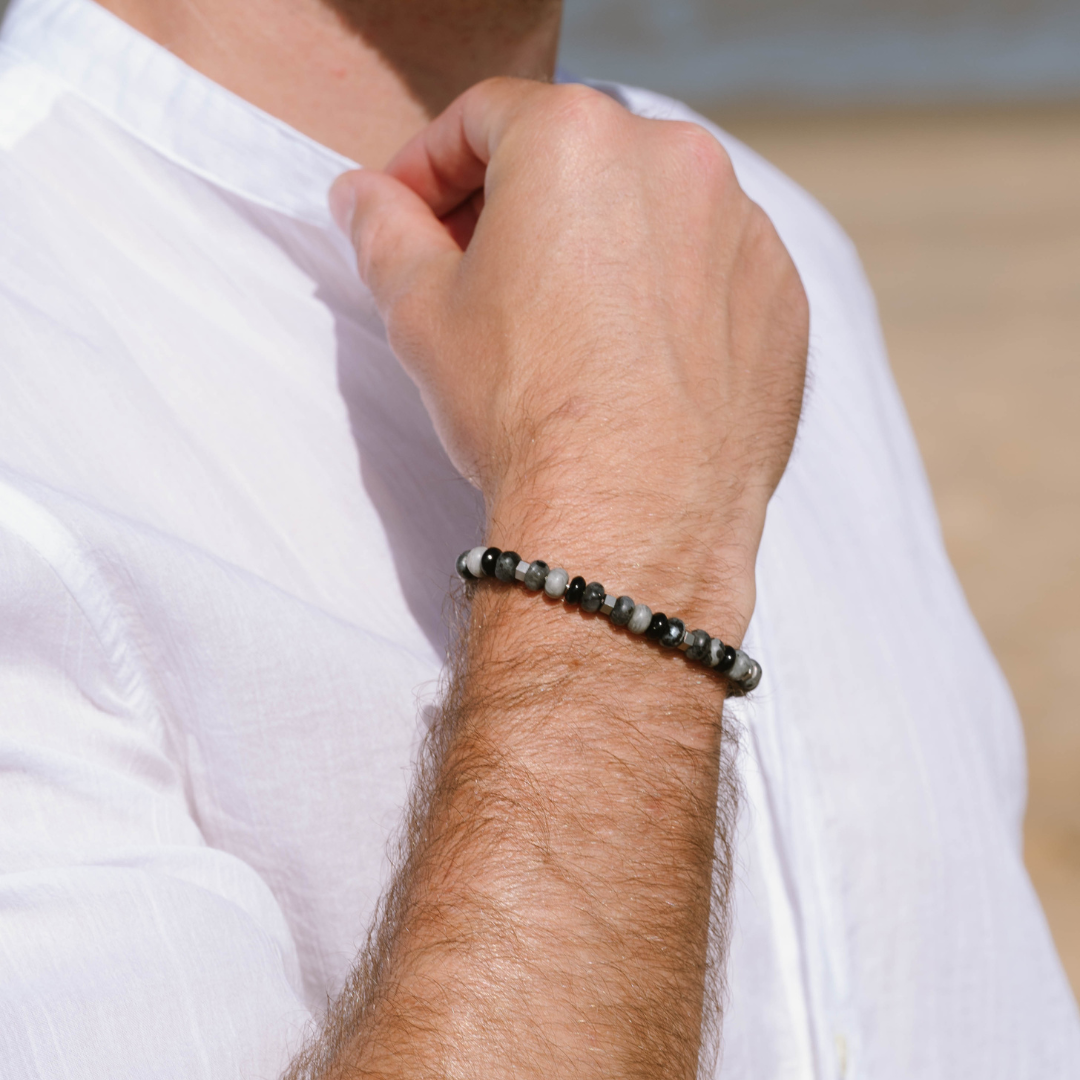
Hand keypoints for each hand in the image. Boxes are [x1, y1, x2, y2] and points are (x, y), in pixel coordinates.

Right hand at [330, 78, 806, 637]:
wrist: (631, 517)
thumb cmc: (524, 410)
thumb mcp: (421, 314)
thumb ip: (384, 231)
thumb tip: (362, 194)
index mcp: (573, 139)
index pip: (483, 119)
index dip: (431, 165)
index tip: (413, 214)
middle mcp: (674, 158)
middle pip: (574, 157)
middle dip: (518, 204)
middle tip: (481, 274)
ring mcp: (742, 226)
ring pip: (650, 208)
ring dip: (600, 244)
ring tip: (565, 326)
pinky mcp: (781, 292)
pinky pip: (712, 266)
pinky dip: (671, 291)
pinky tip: (636, 357)